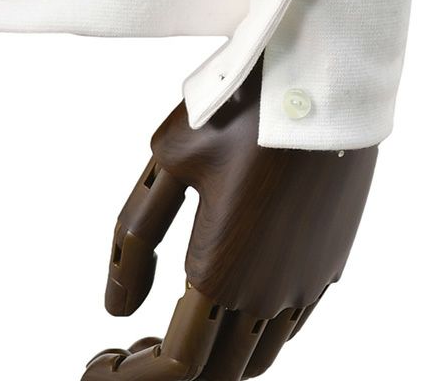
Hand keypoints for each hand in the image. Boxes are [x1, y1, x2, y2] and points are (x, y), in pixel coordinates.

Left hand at [81, 58, 378, 379]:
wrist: (322, 82)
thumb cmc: (240, 114)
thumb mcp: (169, 161)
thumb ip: (134, 241)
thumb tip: (118, 307)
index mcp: (219, 272)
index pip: (173, 366)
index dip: (130, 377)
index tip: (102, 360)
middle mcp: (267, 292)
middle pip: (214, 373)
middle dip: (167, 369)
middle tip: (136, 345)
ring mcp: (305, 281)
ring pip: (256, 358)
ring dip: (214, 357)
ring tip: (182, 326)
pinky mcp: (330, 262)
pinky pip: (289, 324)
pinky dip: (253, 332)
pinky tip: (232, 297)